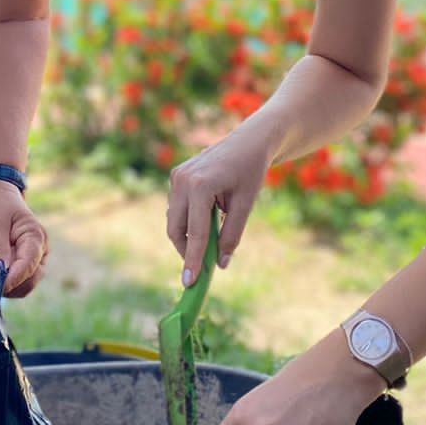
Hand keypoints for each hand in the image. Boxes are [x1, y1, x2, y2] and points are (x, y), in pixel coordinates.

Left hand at [0, 181, 48, 295]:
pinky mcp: (28, 263)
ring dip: (11, 286)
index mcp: (35, 236)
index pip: (30, 264)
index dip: (15, 278)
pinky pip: (23, 281)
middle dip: (14, 285)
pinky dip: (11, 284)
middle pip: (33, 278)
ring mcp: (36, 257)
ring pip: (28, 283)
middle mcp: (41, 249)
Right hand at [166, 126, 275, 285]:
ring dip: (188, 235)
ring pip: (174, 219)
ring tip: (209, 241)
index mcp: (201, 185)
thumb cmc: (251, 171)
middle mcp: (182, 180)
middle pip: (176, 228)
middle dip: (187, 250)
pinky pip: (177, 207)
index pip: (195, 232)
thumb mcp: (246, 205)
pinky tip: (207, 219)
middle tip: (201, 267)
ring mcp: (177, 176)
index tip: (190, 282)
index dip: (193, 259)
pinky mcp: (177, 176)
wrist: (249, 141)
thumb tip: (220, 264)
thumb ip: (232, 235)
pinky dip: (188, 221)